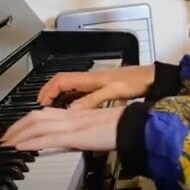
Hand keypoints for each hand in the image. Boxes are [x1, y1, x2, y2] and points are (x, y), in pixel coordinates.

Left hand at [0, 106, 124, 151]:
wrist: (131, 126)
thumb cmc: (120, 127)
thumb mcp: (95, 128)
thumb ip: (82, 132)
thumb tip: (73, 139)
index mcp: (75, 114)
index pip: (44, 114)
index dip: (26, 120)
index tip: (16, 130)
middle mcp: (69, 116)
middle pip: (35, 117)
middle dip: (16, 127)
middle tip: (4, 137)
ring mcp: (71, 125)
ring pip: (37, 126)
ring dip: (18, 134)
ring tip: (6, 143)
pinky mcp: (74, 135)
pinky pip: (47, 138)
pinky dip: (31, 142)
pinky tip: (20, 147)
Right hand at [37, 64, 154, 109]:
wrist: (149, 77)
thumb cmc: (134, 82)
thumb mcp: (112, 92)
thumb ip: (91, 101)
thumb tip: (72, 111)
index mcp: (88, 78)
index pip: (60, 81)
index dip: (48, 91)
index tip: (41, 103)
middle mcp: (88, 78)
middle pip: (60, 81)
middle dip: (48, 92)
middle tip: (40, 105)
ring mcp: (93, 81)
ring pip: (68, 85)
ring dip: (57, 94)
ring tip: (50, 107)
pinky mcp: (100, 86)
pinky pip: (77, 90)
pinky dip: (69, 97)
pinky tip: (70, 107)